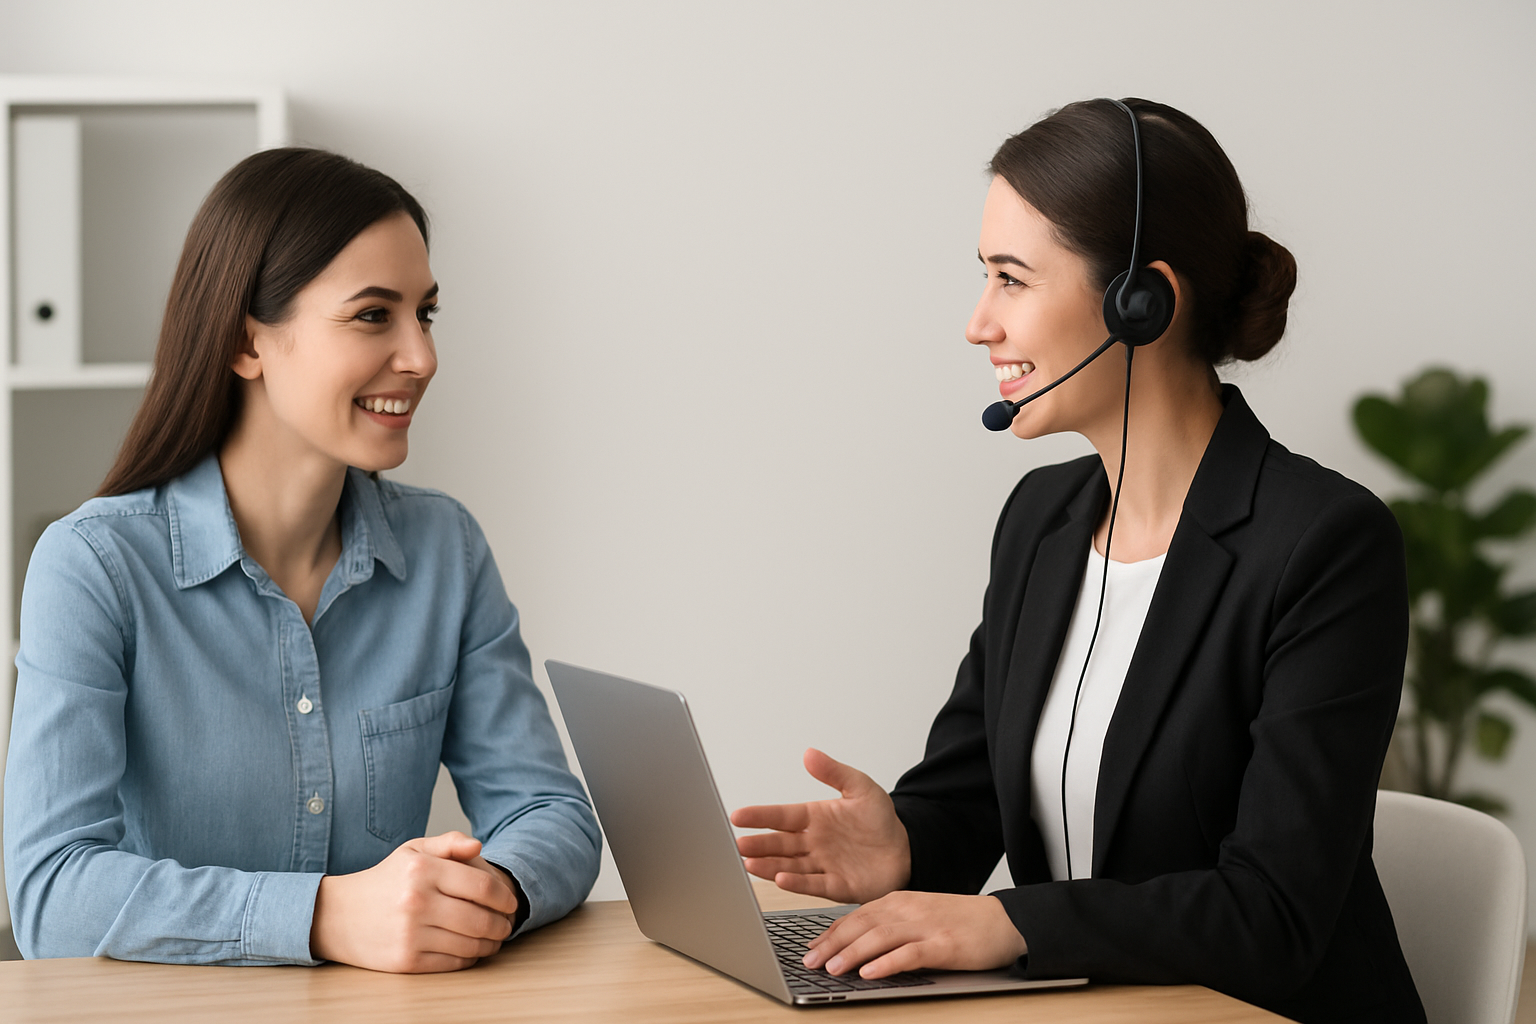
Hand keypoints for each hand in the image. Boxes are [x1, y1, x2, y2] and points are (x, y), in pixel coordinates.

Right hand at [310, 830, 519, 972]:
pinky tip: (471, 950)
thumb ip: (449, 843)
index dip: (505, 897)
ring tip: (494, 939)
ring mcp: (411, 933)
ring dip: (490, 944)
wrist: (339, 915)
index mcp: (422, 869)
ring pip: (470, 944)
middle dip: (502, 924)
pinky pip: (453, 962)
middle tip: (507, 925)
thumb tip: (479, 846)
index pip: (482, 886)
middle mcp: (417, 901)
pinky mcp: (407, 960)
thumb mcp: (413, 850)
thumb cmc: (386, 881)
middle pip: (481, 919)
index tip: (511, 903)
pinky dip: (470, 958)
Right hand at [730, 748, 910, 904]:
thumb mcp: (861, 788)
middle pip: (780, 843)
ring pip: (789, 865)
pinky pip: (813, 884)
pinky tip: (780, 879)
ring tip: (749, 863)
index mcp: (815, 818)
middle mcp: (814, 843)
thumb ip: (835, 772)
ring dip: (769, 865)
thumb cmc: (881, 821)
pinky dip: (797, 883)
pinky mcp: (836, 885)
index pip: (782, 816)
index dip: (760, 816)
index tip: (738, 815)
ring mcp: (823, 865)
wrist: (906, 850)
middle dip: (759, 844)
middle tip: (738, 843)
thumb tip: (810, 753)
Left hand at [803, 891, 1027, 977]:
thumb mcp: (919, 916)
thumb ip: (890, 926)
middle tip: (809, 962)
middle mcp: (908, 909)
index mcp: (899, 900)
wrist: (1004, 921)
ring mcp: (926, 925)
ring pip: (880, 937)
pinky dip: (888, 963)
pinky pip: (910, 953)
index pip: (856, 916)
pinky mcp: (945, 944)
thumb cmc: (960, 921)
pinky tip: (870, 973)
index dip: (830, 933)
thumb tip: (855, 948)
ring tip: (831, 969)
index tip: (810, 948)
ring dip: (852, 953)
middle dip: (832, 944)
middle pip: (861, 925)